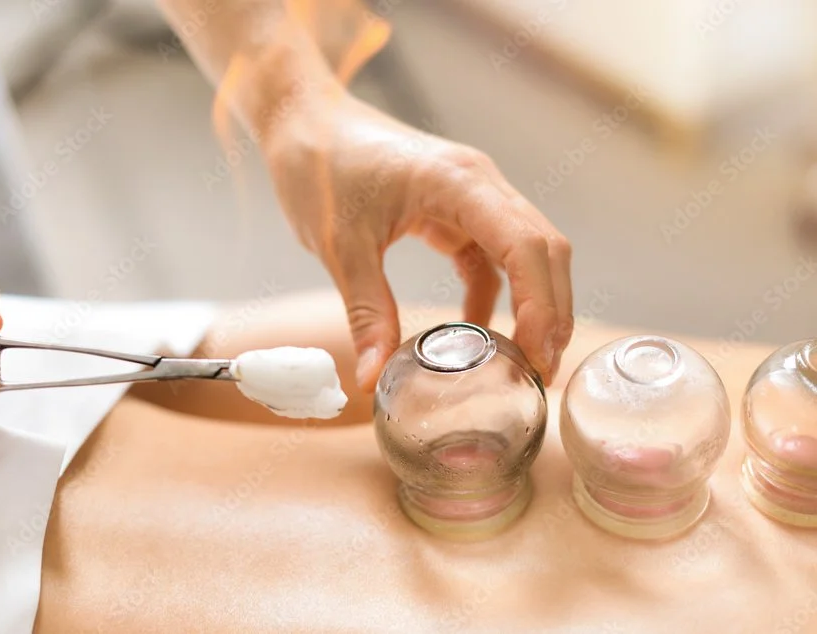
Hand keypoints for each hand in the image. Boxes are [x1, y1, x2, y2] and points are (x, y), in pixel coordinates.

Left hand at [262, 94, 572, 389]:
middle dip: (551, 311)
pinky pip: (489, 256)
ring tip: (525, 362)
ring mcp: (471, 194)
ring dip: (533, 304)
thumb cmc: (319, 164)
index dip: (542, 305)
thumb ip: (366, 311)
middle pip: (543, 249)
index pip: (525, 245)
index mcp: (458, 182)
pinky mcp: (455, 208)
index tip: (537, 357)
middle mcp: (479, 183)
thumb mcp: (339, 246)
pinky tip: (477, 332)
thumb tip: (372, 379)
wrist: (302, 120)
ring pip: (525, 252)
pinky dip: (492, 295)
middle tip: (541, 373)